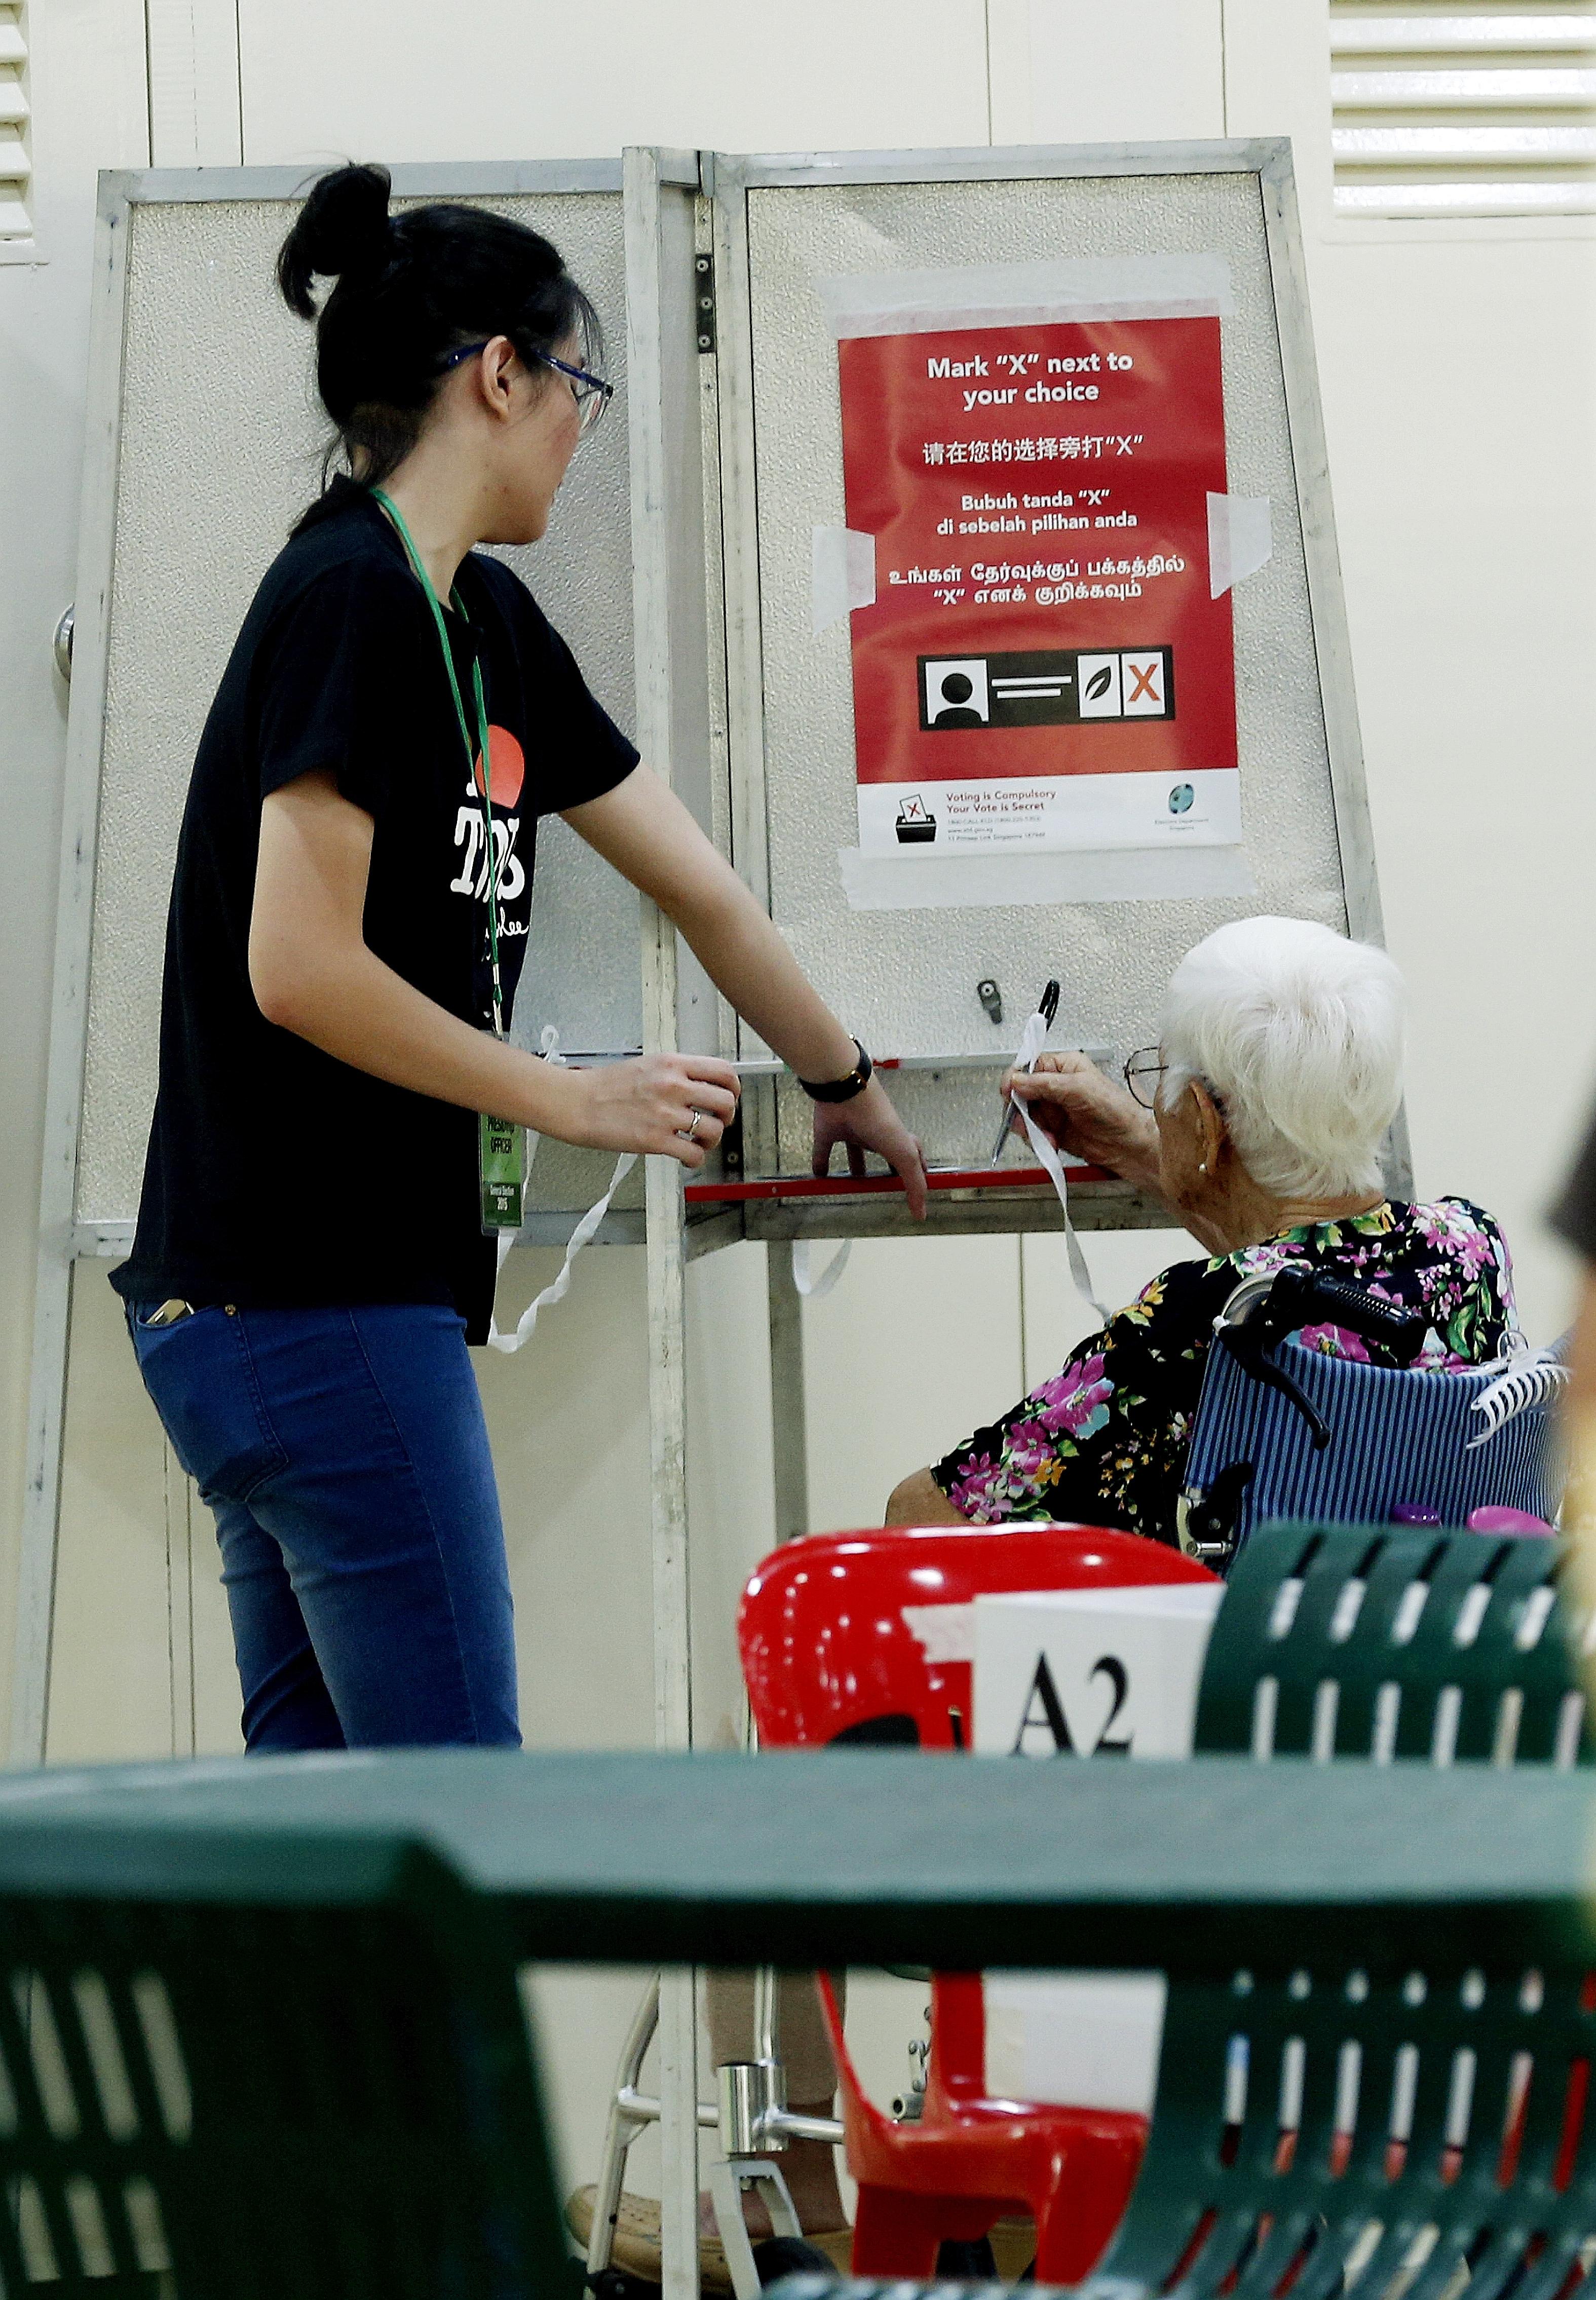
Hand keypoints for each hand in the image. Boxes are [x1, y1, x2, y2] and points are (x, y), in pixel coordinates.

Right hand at [558, 1054, 739, 1167]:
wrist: (576, 1103)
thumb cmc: (605, 1086)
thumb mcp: (647, 1066)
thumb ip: (676, 1073)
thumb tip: (700, 1086)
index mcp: (672, 1064)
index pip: (723, 1070)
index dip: (734, 1087)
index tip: (730, 1096)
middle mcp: (674, 1086)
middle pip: (726, 1101)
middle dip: (727, 1116)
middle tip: (717, 1122)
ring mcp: (666, 1114)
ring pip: (714, 1130)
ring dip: (712, 1140)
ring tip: (699, 1142)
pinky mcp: (655, 1140)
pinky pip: (694, 1154)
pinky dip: (696, 1160)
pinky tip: (687, 1157)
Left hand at [811, 1074, 928, 1218]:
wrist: (847, 1093)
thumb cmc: (880, 1122)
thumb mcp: (905, 1156)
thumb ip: (914, 1185)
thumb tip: (922, 1214)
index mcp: (898, 1139)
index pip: (913, 1156)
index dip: (916, 1170)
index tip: (917, 1183)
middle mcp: (876, 1135)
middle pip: (884, 1153)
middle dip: (886, 1168)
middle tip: (885, 1184)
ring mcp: (852, 1132)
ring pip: (855, 1152)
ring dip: (856, 1166)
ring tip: (854, 1182)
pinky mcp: (828, 1131)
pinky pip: (823, 1149)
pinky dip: (821, 1162)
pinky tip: (820, 1176)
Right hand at [1002, 1051, 1158, 1187]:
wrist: (1128, 1144)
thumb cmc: (1117, 1111)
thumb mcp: (1080, 1090)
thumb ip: (1046, 1084)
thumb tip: (1018, 1080)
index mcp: (1063, 1066)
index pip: (1028, 1066)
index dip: (1015, 1079)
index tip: (1010, 1093)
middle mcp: (1056, 1086)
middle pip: (1021, 1093)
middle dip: (1021, 1109)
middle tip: (1025, 1121)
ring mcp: (1053, 1108)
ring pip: (1023, 1115)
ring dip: (1030, 1128)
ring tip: (1045, 1135)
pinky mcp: (1053, 1129)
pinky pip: (1032, 1133)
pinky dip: (1037, 1140)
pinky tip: (1051, 1142)